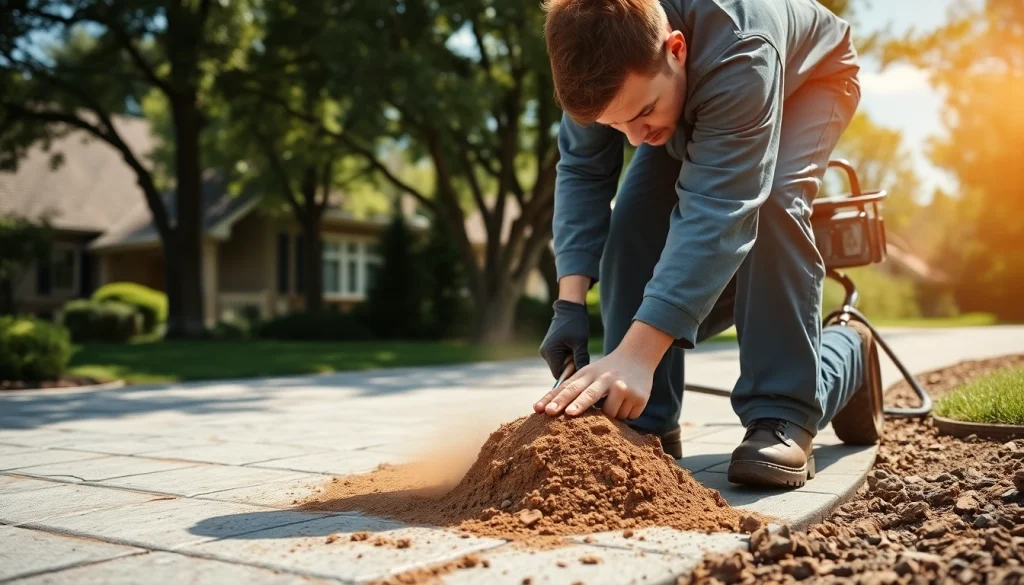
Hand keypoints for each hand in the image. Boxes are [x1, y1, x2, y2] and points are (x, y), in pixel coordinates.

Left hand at [533, 347, 653, 419]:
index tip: (545, 410)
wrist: (638, 356)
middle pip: (589, 394)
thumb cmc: (606, 370)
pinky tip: (629, 400)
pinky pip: (627, 416)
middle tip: (568, 414)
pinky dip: (625, 413)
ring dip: (610, 414)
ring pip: (610, 414)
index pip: (569, 388)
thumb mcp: (588, 373)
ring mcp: (623, 387)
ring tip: (616, 400)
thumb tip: (546, 409)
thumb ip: (571, 388)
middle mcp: (605, 379)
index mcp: (588, 374)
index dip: (557, 400)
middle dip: (578, 405)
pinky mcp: (639, 397)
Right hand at [538, 299, 590, 379]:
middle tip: (580, 357)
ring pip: (559, 364)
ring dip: (569, 362)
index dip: (570, 375)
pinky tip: (573, 349)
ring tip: (576, 351)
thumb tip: (583, 376)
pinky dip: (567, 357)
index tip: (580, 368)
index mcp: (550, 352)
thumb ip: (581, 359)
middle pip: (558, 370)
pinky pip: (559, 358)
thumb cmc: (575, 324)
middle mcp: (545, 353)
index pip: (558, 375)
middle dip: (570, 367)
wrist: (569, 308)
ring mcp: (546, 350)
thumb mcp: (580, 343)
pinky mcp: (550, 347)